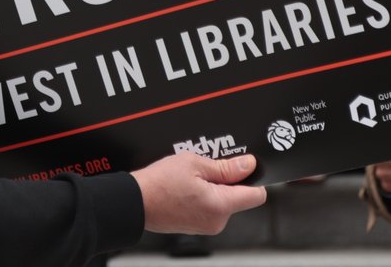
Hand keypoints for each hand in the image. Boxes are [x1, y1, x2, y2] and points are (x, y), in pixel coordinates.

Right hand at [133, 153, 266, 234]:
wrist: (134, 202)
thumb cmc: (158, 183)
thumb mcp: (193, 163)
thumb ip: (225, 167)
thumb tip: (248, 165)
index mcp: (220, 205)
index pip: (256, 195)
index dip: (252, 178)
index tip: (242, 167)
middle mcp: (217, 221)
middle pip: (238, 197)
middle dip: (227, 180)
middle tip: (205, 167)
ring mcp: (206, 226)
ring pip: (222, 202)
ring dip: (213, 188)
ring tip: (190, 177)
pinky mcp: (196, 227)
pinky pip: (209, 209)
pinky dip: (202, 197)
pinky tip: (185, 188)